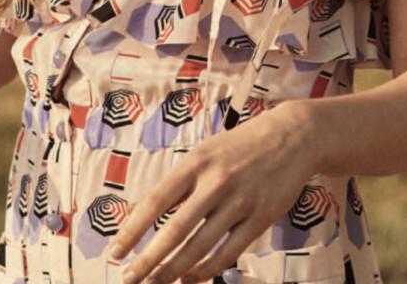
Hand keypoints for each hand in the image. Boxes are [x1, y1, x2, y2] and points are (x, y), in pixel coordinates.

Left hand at [110, 99, 316, 283]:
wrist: (291, 137)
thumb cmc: (241, 146)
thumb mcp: (205, 152)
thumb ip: (177, 183)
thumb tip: (139, 212)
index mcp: (196, 162)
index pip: (156, 201)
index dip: (133, 230)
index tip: (115, 253)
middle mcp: (216, 182)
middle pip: (175, 230)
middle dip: (148, 260)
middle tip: (129, 279)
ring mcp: (239, 201)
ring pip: (199, 248)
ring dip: (172, 271)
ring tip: (155, 283)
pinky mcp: (260, 218)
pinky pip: (227, 254)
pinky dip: (205, 271)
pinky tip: (190, 278)